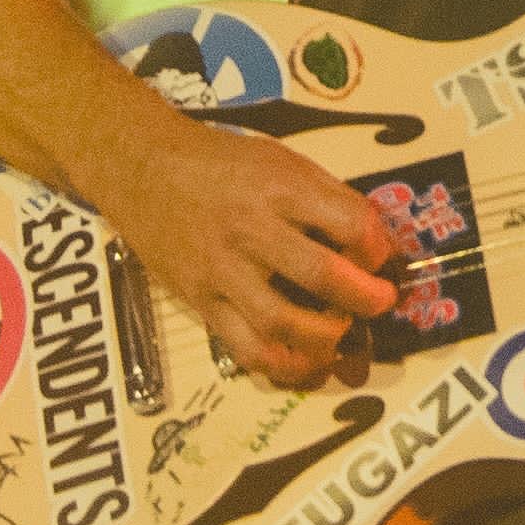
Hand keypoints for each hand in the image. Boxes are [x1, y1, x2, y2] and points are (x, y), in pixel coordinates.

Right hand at [90, 95, 399, 386]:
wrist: (142, 169)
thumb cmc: (221, 161)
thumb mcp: (281, 159)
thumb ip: (324, 197)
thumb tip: (370, 239)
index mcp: (281, 188)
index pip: (349, 222)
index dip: (377, 246)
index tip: (380, 256)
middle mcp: (252, 230)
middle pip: (321, 275)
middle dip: (365, 298)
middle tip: (382, 302)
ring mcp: (222, 271)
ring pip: (282, 323)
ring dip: (326, 338)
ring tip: (343, 332)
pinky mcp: (201, 302)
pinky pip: (245, 348)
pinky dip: (282, 365)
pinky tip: (306, 363)